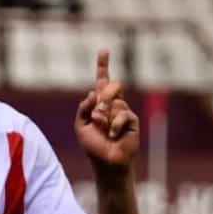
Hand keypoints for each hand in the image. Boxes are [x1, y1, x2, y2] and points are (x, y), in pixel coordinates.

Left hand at [75, 49, 139, 173]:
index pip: (102, 81)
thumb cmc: (93, 146)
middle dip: (105, 96)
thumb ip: (83, 108)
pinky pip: (122, 114)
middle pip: (112, 86)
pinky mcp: (132, 120)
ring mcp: (124, 112)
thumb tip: (93, 92)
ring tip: (105, 132)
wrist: (107, 162)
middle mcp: (113, 105)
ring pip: (115, 102)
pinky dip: (114, 126)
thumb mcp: (81, 126)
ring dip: (105, 117)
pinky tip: (113, 136)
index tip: (104, 50)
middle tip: (98, 113)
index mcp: (99, 104)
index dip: (103, 66)